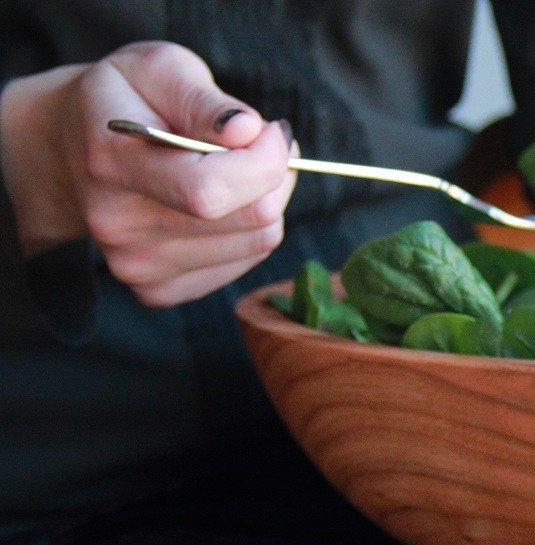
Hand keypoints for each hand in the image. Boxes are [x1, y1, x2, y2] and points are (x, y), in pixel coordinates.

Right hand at [0, 41, 296, 305]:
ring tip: (235, 167)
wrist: (65, 153)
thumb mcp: (157, 69)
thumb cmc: (123, 101)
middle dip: (275, 174)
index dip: (264, 160)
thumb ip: (203, 100)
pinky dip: (248, 230)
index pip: (211, 190)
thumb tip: (247, 131)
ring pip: (258, 242)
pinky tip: (220, 203)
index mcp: (112, 162)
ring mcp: (137, 266)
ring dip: (266, 200)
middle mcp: (119, 225)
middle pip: (250, 220)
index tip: (267, 130)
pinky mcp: (156, 290)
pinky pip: (244, 263)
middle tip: (260, 143)